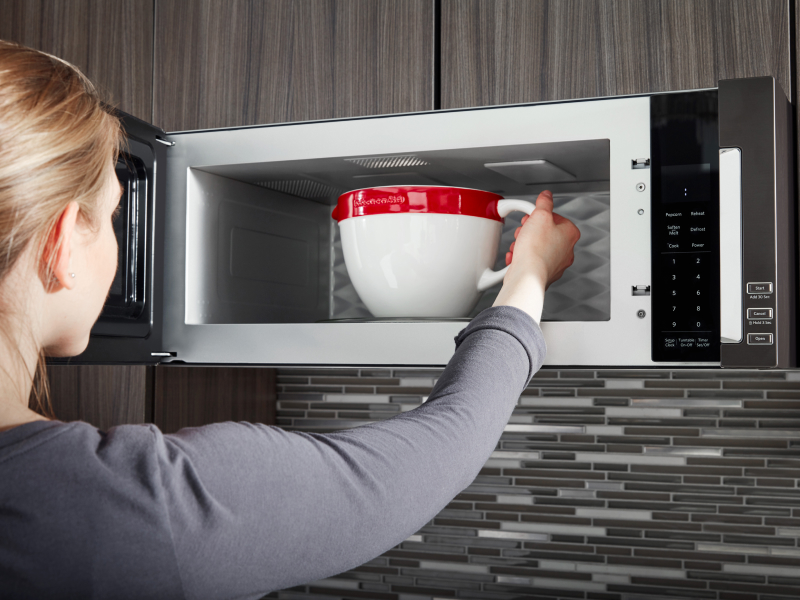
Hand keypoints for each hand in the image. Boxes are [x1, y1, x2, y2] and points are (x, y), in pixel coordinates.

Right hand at [492, 190, 580, 321]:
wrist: (527, 275)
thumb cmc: (536, 249)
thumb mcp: (540, 215)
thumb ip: (544, 202)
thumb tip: (547, 195)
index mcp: (570, 234)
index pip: (556, 218)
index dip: (540, 216)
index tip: (531, 217)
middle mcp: (567, 251)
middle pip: (546, 233)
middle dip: (531, 230)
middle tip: (523, 230)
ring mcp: (556, 265)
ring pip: (538, 248)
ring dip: (526, 244)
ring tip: (519, 244)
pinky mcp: (544, 275)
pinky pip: (533, 261)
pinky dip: (524, 258)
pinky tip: (517, 256)